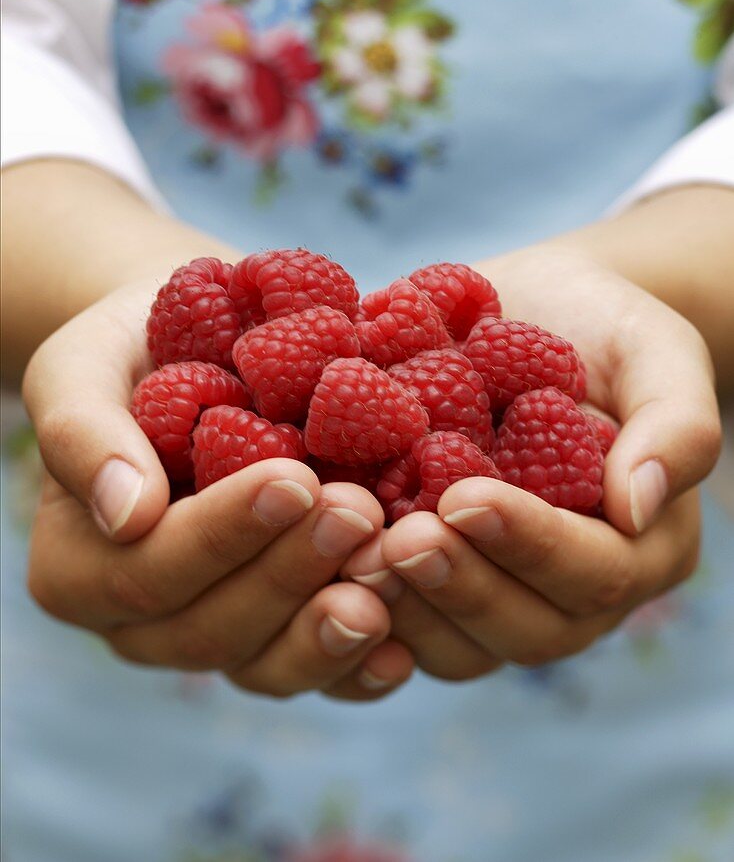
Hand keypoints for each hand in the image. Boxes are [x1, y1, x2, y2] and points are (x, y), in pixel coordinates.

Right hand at [23, 279, 412, 699]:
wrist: (198, 352)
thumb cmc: (132, 354)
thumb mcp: (84, 367)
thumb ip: (84, 435)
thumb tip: (127, 512)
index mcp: (80, 566)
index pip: (146, 570)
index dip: (221, 535)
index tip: (292, 479)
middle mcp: (143, 621)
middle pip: (210, 629)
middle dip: (289, 573)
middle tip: (358, 511)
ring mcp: (216, 633)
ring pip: (265, 665)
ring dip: (328, 632)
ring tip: (388, 577)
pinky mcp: (278, 633)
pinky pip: (314, 673)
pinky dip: (358, 668)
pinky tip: (403, 646)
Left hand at [342, 245, 719, 678]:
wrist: (527, 311)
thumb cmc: (602, 325)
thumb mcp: (655, 349)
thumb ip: (675, 423)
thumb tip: (640, 505)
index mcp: (637, 546)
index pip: (594, 573)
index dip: (529, 544)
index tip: (463, 497)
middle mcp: (568, 589)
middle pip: (524, 629)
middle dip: (457, 586)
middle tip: (393, 540)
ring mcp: (498, 591)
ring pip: (458, 646)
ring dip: (402, 608)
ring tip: (347, 553)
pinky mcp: (436, 577)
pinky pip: (403, 622)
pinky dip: (359, 602)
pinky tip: (314, 563)